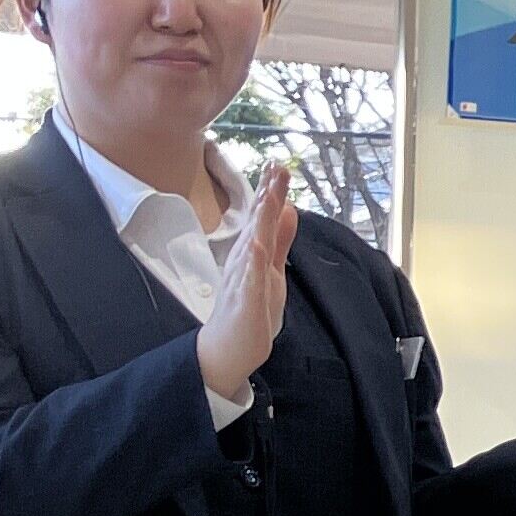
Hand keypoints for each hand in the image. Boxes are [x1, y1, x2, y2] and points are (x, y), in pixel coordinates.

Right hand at [197, 164, 295, 403]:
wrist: (228, 349)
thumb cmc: (250, 309)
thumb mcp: (272, 270)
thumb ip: (279, 241)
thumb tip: (288, 209)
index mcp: (253, 254)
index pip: (262, 219)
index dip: (271, 193)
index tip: (279, 165)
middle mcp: (244, 262)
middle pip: (257, 224)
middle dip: (266, 196)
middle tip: (275, 168)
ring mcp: (242, 281)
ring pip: (251, 246)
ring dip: (259, 221)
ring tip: (268, 198)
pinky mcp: (243, 303)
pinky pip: (247, 281)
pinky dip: (252, 264)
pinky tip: (256, 246)